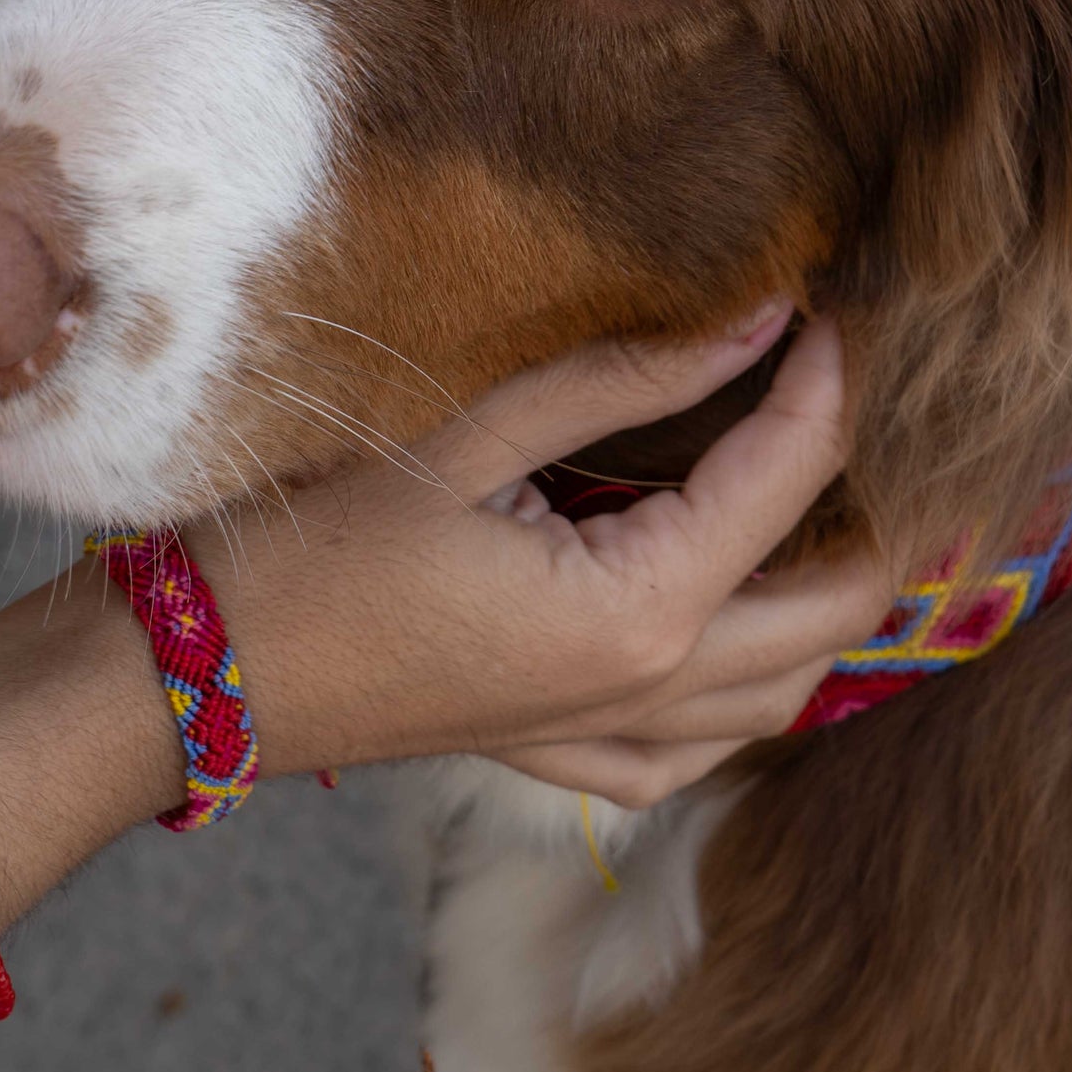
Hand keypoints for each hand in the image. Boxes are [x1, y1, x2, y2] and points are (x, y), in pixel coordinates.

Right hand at [208, 307, 896, 805]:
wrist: (203, 675)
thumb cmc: (317, 546)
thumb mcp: (467, 438)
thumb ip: (623, 378)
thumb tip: (756, 317)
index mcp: (638, 609)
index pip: (788, 477)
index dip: (828, 383)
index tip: (834, 309)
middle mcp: (651, 693)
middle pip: (836, 605)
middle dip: (867, 503)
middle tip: (841, 407)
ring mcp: (613, 742)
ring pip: (788, 689)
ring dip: (819, 597)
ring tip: (799, 499)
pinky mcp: (568, 762)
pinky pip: (701, 749)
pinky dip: (743, 689)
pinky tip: (719, 628)